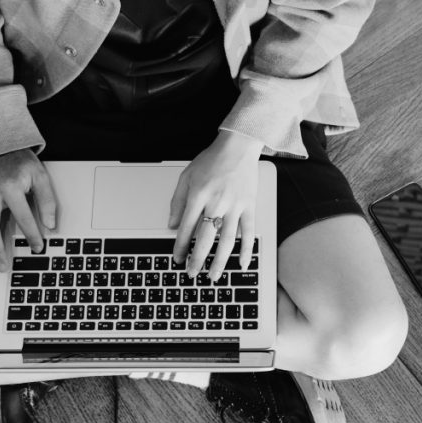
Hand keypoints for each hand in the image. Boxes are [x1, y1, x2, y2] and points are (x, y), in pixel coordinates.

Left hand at [169, 130, 263, 278]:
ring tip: (213, 276)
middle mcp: (216, 202)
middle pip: (205, 239)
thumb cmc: (212, 160)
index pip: (186, 228)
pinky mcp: (249, 206)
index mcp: (198, 195)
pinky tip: (242, 264)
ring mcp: (235, 206)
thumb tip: (171, 225)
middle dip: (197, 260)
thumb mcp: (186, 176)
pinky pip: (249, 232)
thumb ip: (178, 201)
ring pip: (227, 240)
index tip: (177, 259)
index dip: (180, 247)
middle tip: (191, 274)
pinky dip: (246, 250)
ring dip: (219, 261)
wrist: (238, 146)